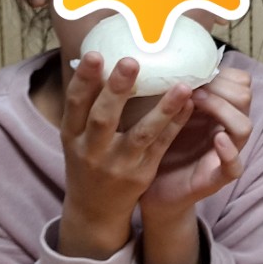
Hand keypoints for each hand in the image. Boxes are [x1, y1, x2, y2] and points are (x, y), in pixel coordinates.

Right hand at [58, 52, 193, 258]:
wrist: (95, 209)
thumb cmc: (87, 159)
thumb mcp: (77, 135)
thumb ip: (87, 103)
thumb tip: (95, 56)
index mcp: (72, 135)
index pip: (75, 104)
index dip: (83, 80)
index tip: (96, 54)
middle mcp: (92, 151)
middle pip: (104, 119)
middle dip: (117, 90)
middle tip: (132, 61)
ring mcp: (118, 164)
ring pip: (141, 134)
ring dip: (163, 109)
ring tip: (182, 85)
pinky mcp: (141, 174)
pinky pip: (161, 146)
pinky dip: (176, 124)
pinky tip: (190, 104)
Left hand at [139, 67, 252, 222]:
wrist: (144, 190)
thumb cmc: (152, 144)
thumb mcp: (158, 109)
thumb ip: (165, 86)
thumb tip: (152, 48)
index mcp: (215, 109)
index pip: (238, 81)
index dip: (220, 71)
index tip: (191, 68)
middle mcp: (224, 127)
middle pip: (244, 96)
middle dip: (220, 86)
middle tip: (191, 84)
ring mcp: (225, 153)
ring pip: (244, 126)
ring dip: (223, 109)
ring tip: (198, 101)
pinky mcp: (217, 178)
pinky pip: (236, 166)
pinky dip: (229, 151)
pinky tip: (217, 138)